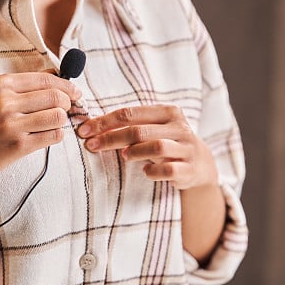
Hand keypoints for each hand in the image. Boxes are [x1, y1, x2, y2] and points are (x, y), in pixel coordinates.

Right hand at [0, 71, 80, 185]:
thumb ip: (23, 86)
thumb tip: (58, 76)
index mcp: (2, 84)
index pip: (48, 79)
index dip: (67, 86)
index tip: (74, 92)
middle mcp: (7, 101)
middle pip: (57, 97)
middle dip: (68, 103)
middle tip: (66, 109)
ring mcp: (12, 124)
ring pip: (58, 116)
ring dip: (61, 121)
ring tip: (53, 124)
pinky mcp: (17, 146)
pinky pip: (52, 136)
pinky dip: (56, 136)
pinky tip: (46, 136)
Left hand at [77, 105, 217, 190]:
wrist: (200, 163)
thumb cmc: (166, 142)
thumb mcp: (153, 128)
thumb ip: (129, 125)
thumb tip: (92, 127)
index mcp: (168, 112)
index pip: (130, 113)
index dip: (104, 122)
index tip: (84, 131)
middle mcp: (179, 127)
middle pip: (139, 130)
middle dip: (111, 138)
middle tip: (92, 146)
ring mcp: (186, 148)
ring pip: (156, 147)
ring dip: (135, 152)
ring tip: (124, 156)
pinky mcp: (189, 169)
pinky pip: (168, 170)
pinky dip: (153, 172)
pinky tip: (146, 172)